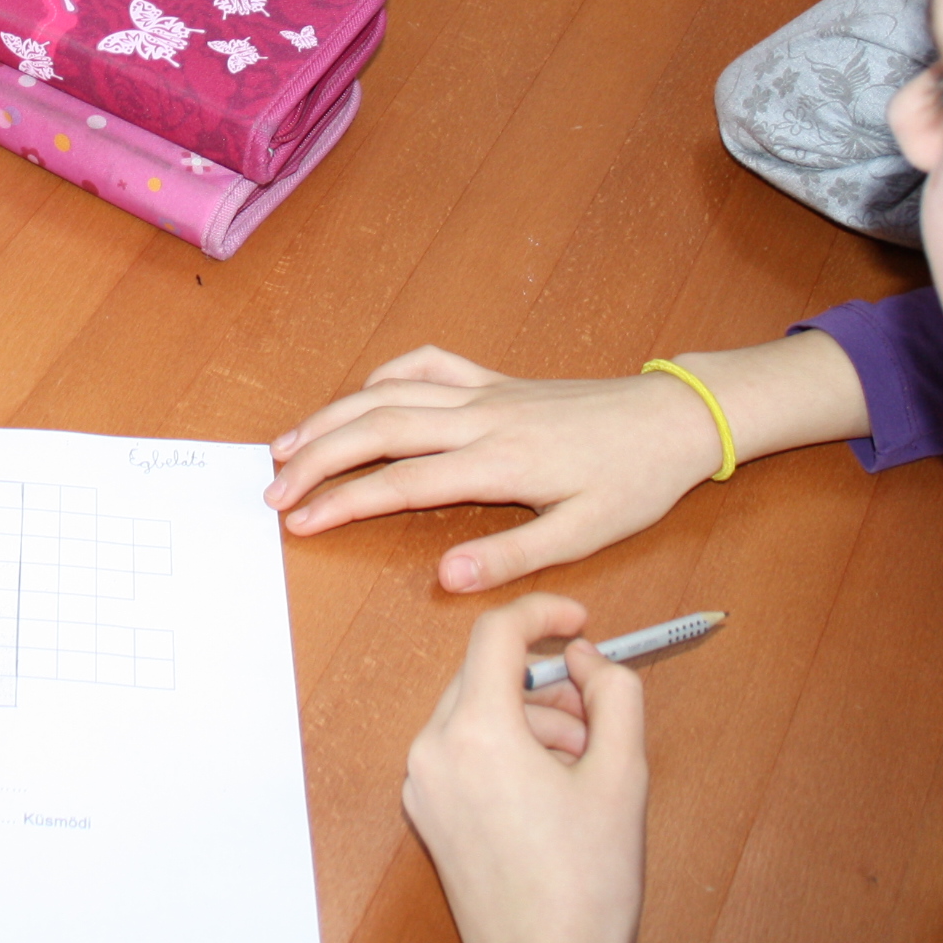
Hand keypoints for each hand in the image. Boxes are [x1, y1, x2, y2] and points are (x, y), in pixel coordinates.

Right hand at [264, 346, 723, 592]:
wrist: (671, 420)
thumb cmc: (633, 482)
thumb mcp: (584, 536)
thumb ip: (510, 557)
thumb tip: (446, 578)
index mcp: (500, 462)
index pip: (400, 482)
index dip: (341, 502)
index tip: (298, 521)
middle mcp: (482, 419)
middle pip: (377, 428)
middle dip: (316, 458)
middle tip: (271, 488)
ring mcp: (485, 393)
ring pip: (389, 392)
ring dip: (333, 416)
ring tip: (287, 445)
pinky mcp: (495, 381)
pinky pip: (427, 365)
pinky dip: (383, 375)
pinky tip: (360, 397)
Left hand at [402, 595, 646, 942]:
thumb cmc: (584, 887)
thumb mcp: (624, 776)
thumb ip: (615, 694)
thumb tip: (588, 657)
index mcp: (474, 733)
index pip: (495, 634)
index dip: (544, 613)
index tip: (581, 620)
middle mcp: (433, 752)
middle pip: (485, 674)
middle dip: (547, 683)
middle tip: (596, 717)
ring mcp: (424, 786)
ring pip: (477, 713)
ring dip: (533, 720)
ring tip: (585, 766)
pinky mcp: (428, 813)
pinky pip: (465, 752)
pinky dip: (508, 751)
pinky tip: (553, 790)